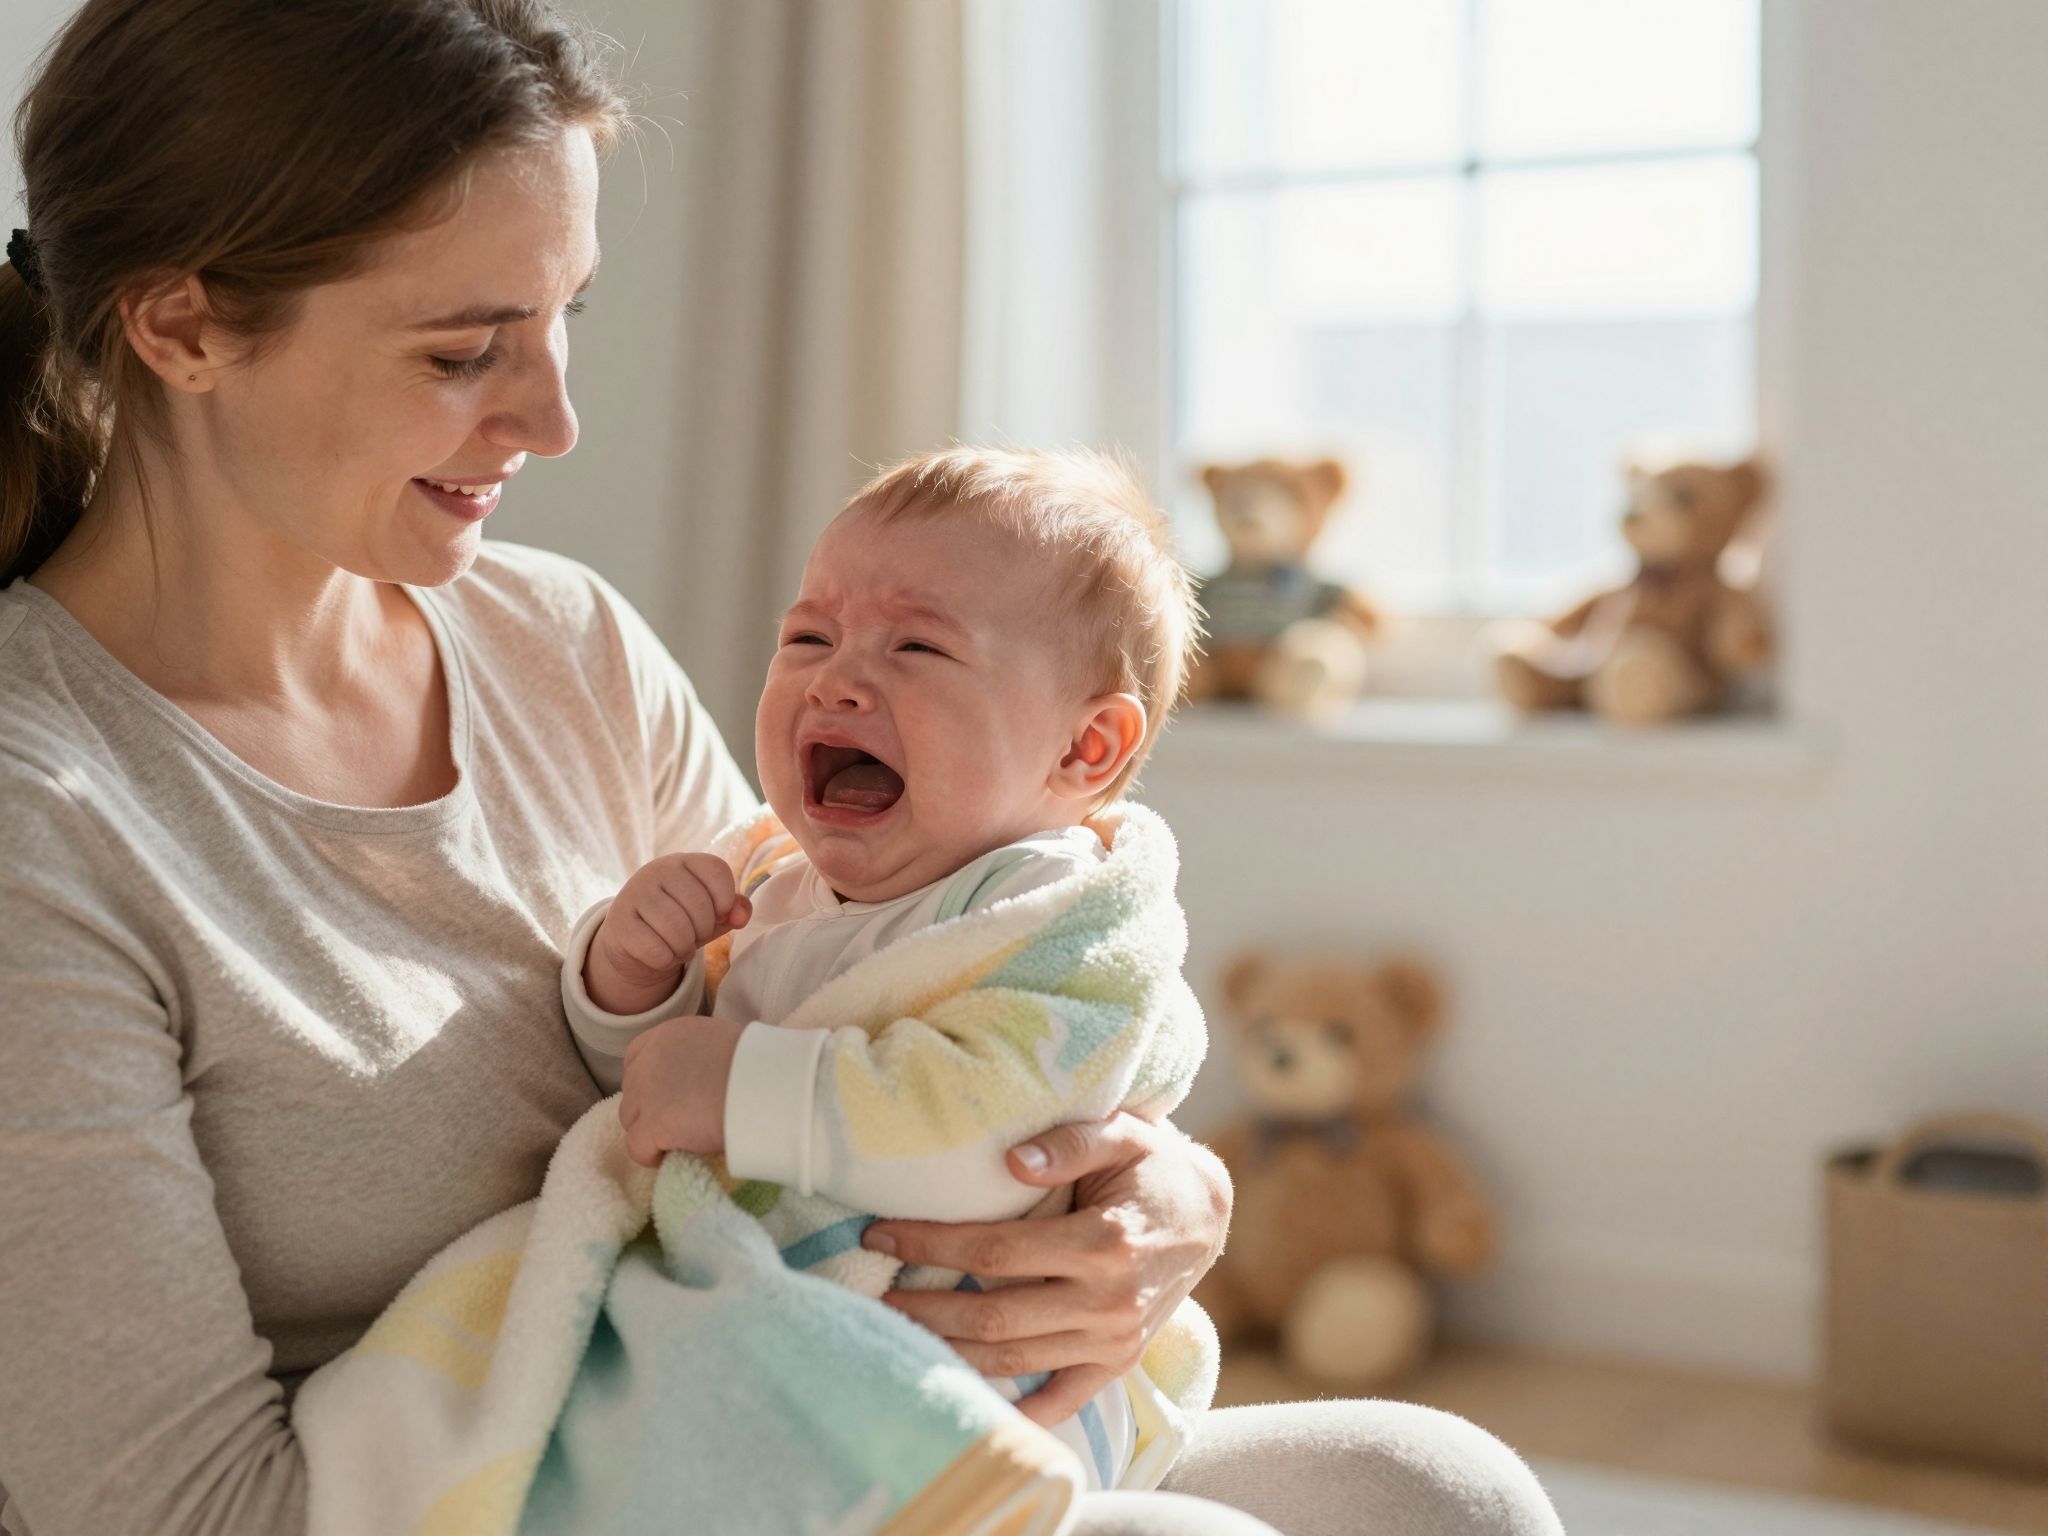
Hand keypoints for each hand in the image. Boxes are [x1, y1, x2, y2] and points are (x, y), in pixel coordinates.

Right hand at [586, 852, 750, 1015]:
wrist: (634, 941)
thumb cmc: (681, 920)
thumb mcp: (711, 912)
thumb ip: (734, 909)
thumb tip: (740, 916)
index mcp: (682, 861)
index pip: (717, 870)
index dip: (725, 899)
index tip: (717, 913)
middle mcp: (655, 870)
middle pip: (699, 906)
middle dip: (704, 931)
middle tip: (694, 936)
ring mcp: (633, 894)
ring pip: (677, 930)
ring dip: (685, 948)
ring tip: (679, 947)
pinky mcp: (618, 923)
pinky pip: (655, 950)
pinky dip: (665, 960)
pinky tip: (660, 954)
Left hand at [618, 1015, 744, 1166]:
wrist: (767, 1087)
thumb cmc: (759, 1067)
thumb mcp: (722, 1043)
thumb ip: (698, 1055)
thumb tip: (696, 1078)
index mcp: (669, 1034)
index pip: (636, 1057)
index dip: (650, 1082)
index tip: (670, 1097)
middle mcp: (651, 1058)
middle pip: (633, 1091)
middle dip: (650, 1108)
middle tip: (681, 1122)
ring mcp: (647, 1092)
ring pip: (631, 1121)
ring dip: (651, 1132)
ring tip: (680, 1140)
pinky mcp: (651, 1124)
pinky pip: (637, 1148)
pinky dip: (652, 1156)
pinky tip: (674, 1157)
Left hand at [862, 1113, 1230, 1427]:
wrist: (1211, 1213)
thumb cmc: (1154, 1166)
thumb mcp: (1124, 1133)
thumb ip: (1071, 1142)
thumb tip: (1013, 1161)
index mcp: (1103, 1241)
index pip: (994, 1253)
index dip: (931, 1246)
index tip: (881, 1235)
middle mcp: (1109, 1300)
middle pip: (993, 1316)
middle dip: (924, 1309)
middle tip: (873, 1297)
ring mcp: (1114, 1340)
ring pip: (1014, 1359)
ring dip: (950, 1352)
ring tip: (899, 1334)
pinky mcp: (1118, 1362)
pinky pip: (1062, 1397)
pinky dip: (1017, 1411)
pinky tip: (968, 1400)